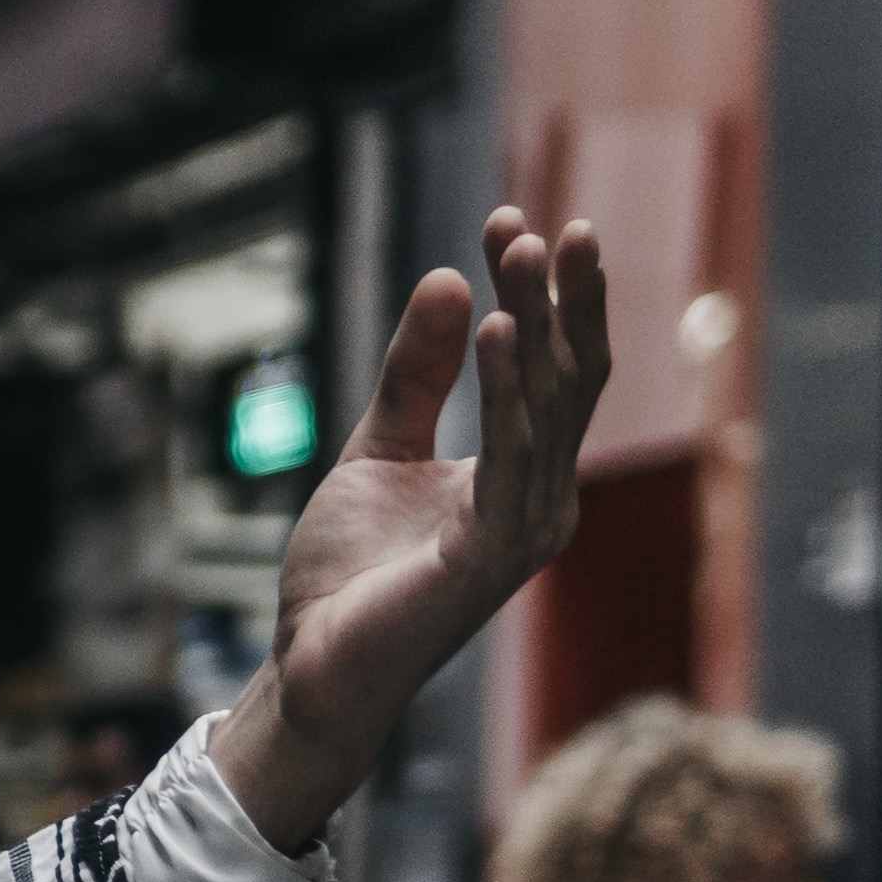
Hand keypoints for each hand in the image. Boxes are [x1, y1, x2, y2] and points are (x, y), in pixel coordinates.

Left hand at [214, 211, 612, 854]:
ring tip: (520, 249)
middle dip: (558, 294)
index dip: (537, 292)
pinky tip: (494, 330)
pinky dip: (507, 392)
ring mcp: (525, 528)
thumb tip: (447, 281)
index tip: (507, 218)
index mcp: (524, 474)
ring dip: (537, 321)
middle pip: (569, 376)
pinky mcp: (491, 555)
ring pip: (550, 405)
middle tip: (541, 220)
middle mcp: (542, 497)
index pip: (549, 367)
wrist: (312, 664)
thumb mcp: (378, 449)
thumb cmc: (351, 572)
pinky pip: (511, 457)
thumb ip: (415, 376)